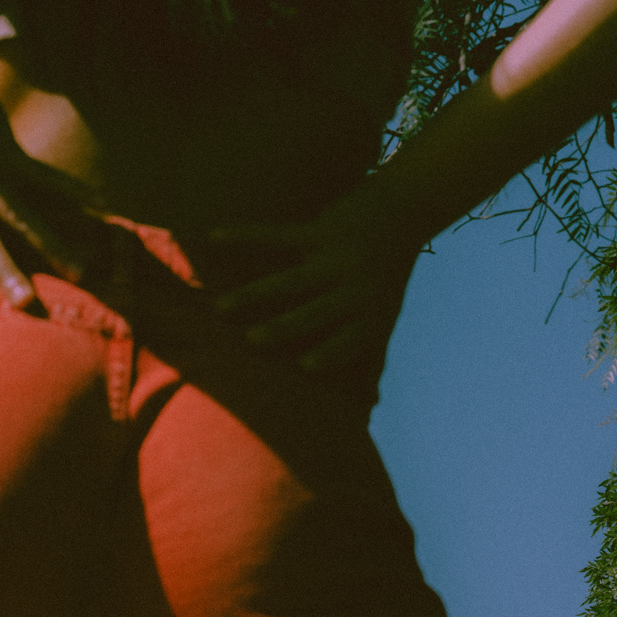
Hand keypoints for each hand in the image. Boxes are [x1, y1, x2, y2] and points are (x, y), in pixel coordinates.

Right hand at [206, 178, 423, 377]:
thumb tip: (369, 404)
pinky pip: (276, 234)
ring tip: (220, 308)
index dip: (331, 352)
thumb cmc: (386, 278)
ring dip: (254, 293)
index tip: (305, 365)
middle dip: (282, 326)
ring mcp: (335, 258)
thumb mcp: (385, 318)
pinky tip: (215, 237)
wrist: (402, 212)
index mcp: (370, 315)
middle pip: (314, 312)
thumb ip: (373, 359)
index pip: (350, 339)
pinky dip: (244, 235)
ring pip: (290, 279)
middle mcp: (354, 288)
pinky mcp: (319, 230)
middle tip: (250, 341)